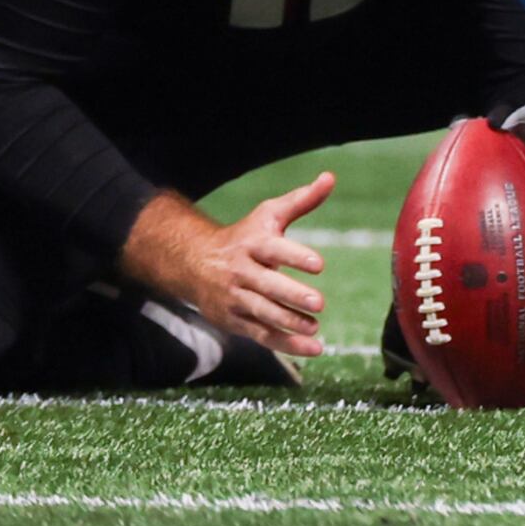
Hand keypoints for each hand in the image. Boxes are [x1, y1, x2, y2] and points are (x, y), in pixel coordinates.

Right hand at [122, 174, 333, 359]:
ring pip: (263, 313)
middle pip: (267, 286)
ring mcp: (236, 298)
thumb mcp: (268, 215)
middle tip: (319, 303)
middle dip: (292, 295)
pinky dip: (287, 344)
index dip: (295, 256)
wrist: (194, 263)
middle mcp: (241, 272)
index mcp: (252, 244)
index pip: (274, 250)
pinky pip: (262, 335)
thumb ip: (301, 200)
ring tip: (315, 328)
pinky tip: (313, 348)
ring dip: (290, 323)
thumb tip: (330, 178)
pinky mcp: (235, 321)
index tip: (319, 263)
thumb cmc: (244, 237)